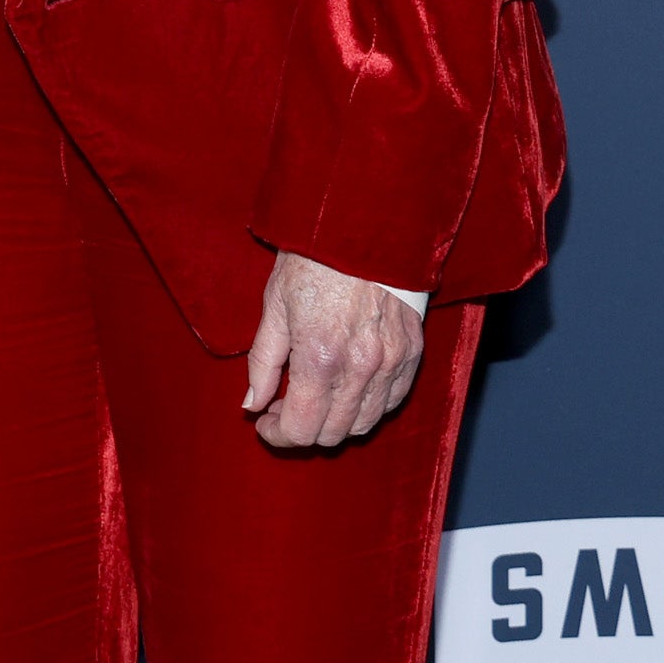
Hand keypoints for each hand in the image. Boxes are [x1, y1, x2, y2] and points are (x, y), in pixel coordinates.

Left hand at [241, 251, 426, 448]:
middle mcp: (361, 369)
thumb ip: (262, 363)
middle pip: (333, 433)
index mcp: (320, 358)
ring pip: (364, 424)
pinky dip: (366, 407)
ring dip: (335, 423)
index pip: (301, 427)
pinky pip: (391, 402)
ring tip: (314, 400)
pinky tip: (346, 390)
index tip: (264, 423)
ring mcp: (392, 364)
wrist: (363, 229)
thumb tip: (251, 404)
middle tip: (283, 411)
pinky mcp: (412, 355)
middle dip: (303, 430)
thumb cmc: (311, 262)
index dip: (278, 434)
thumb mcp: (274, 307)